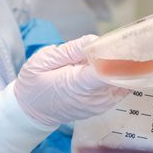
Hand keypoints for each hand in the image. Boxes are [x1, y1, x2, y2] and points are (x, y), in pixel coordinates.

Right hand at [14, 35, 129, 125]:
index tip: (119, 44)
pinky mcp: (102, 108)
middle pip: (118, 75)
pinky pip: (119, 90)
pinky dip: (119, 77)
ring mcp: (98, 106)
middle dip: (120, 58)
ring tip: (110, 54)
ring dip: (120, 67)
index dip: (115, 57)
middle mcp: (91, 98)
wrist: (31, 112)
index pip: (104, 72)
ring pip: (122, 82)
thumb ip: (70, 50)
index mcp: (75, 84)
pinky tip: (109, 66)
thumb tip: (93, 41)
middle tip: (118, 43)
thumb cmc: (34, 84)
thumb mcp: (42, 60)